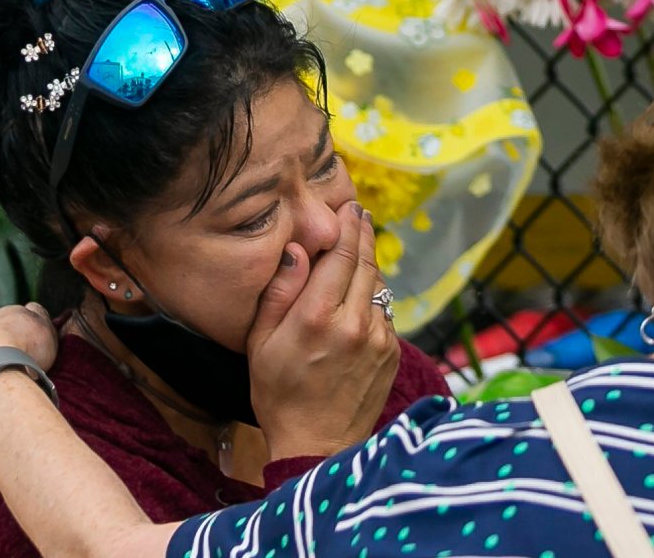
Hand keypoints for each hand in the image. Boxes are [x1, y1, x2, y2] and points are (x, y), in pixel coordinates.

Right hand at [245, 203, 399, 463]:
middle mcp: (354, 322)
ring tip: (358, 252)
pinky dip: (374, 299)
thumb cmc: (278, 395)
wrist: (317, 445)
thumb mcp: (261, 344)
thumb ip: (279, 293)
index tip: (350, 207)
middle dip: (363, 235)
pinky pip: (384, 312)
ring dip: (370, 266)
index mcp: (317, 316)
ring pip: (378, 286)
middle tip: (359, 215)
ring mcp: (378, 338)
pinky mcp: (392, 353)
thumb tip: (298, 250)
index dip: (348, 227)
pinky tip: (360, 300)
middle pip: (366, 263)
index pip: (341, 255)